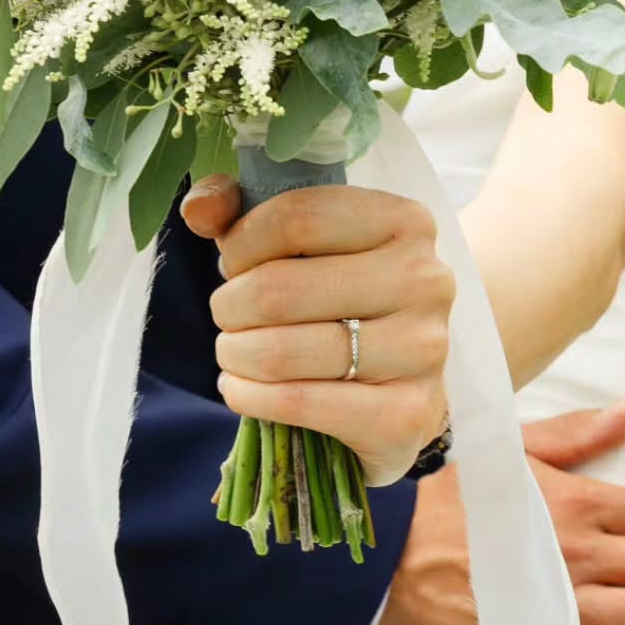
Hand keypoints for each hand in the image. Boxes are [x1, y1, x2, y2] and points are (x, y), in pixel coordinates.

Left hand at [181, 177, 452, 486]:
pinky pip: (297, 403)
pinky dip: (249, 397)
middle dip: (229, 306)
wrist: (401, 392)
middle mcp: (426, 280)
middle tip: (227, 316)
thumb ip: (240, 210)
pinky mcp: (406, 415)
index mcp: (406, 222)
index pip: (295, 218)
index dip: (241, 243)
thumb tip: (198, 209)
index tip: (233, 264)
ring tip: (233, 353)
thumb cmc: (342, 301)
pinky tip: (241, 389)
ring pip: (282, 351)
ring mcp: (423, 350)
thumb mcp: (299, 243)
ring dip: (235, 355)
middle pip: (279, 289)